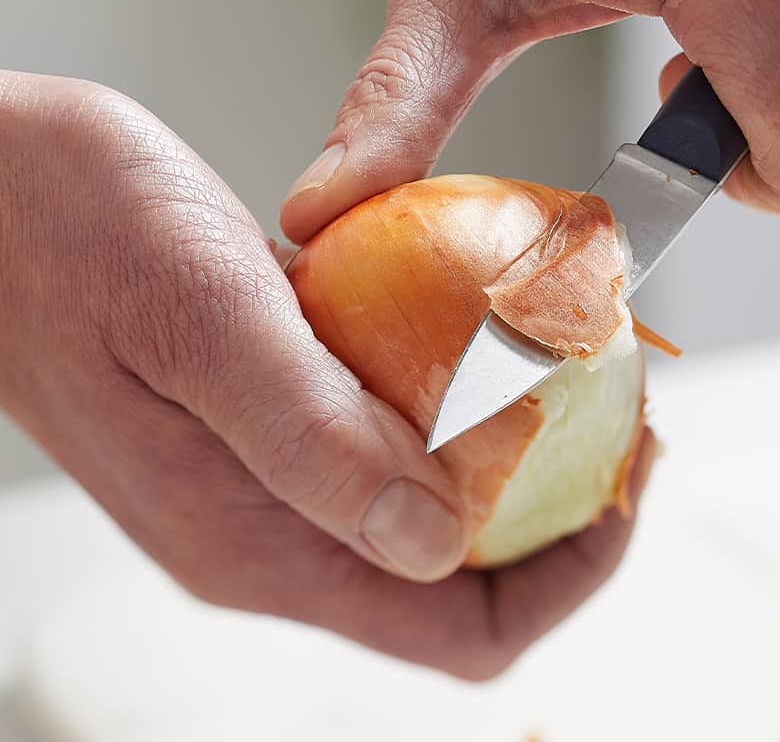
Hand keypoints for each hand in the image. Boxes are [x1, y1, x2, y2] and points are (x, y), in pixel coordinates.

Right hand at [0, 71, 653, 677]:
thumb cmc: (66, 232)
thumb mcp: (203, 318)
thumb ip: (313, 439)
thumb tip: (440, 540)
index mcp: (258, 538)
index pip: (460, 628)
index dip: (571, 570)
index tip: (634, 469)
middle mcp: (271, 524)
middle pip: (465, 572)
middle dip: (565, 502)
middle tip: (623, 400)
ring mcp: (269, 468)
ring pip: (434, 497)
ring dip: (517, 443)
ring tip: (575, 356)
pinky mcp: (267, 407)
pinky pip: (389, 427)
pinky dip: (455, 391)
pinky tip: (484, 320)